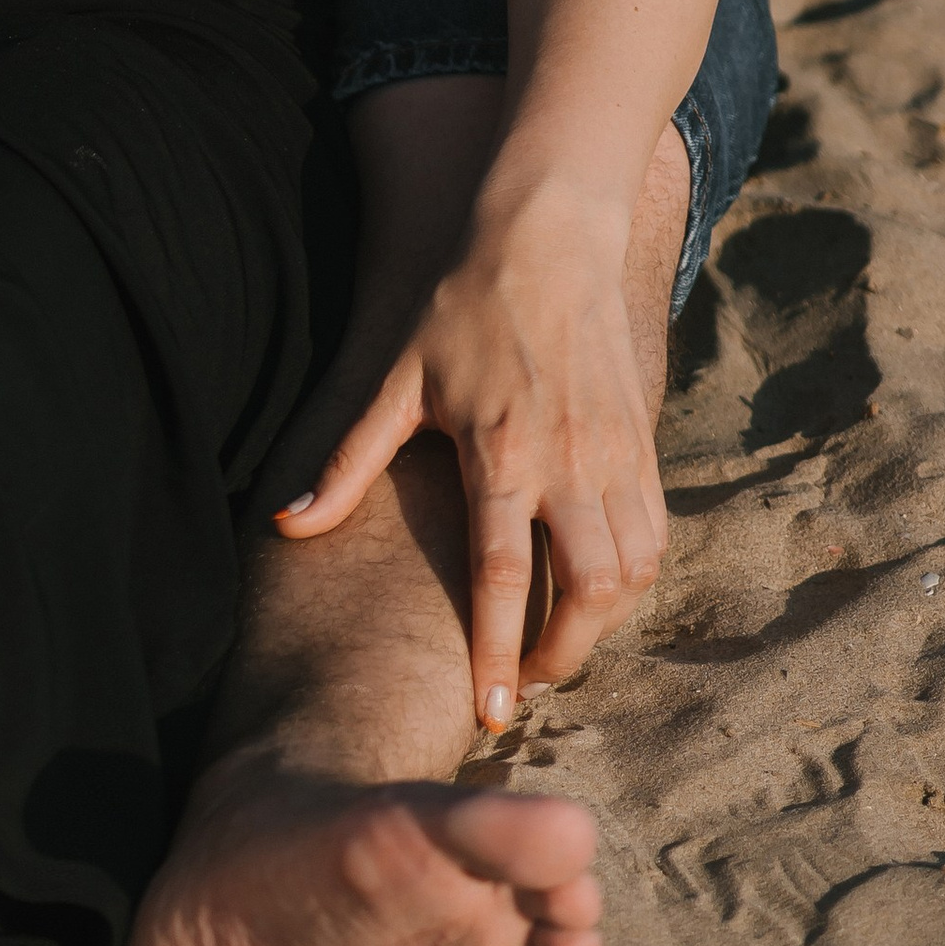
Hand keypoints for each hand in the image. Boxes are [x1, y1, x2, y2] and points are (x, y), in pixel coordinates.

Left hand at [275, 189, 666, 727]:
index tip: (490, 716)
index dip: (497, 657)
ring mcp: (617, 452)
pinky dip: (634, 573)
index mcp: (502, 454)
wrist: (549, 229)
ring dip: (604, 619)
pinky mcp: (644, 439)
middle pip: (591, 595)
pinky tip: (599, 580)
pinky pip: (656, 532)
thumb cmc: (463, 299)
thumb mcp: (397, 375)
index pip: (502, 579)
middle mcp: (570, 462)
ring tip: (560, 635)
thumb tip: (289, 523)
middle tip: (525, 681)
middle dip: (563, 656)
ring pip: (635, 572)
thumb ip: (349, 459)